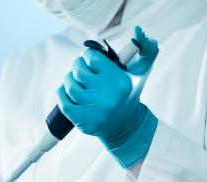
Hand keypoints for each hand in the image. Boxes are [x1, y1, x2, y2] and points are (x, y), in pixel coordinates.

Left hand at [57, 26, 158, 168]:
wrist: (126, 126)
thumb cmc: (129, 93)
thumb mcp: (141, 71)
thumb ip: (145, 48)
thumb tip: (137, 29)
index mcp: (120, 81)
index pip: (93, 57)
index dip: (89, 56)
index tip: (91, 60)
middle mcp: (108, 96)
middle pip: (79, 70)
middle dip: (77, 66)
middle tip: (81, 69)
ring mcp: (94, 110)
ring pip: (70, 85)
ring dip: (69, 79)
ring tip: (75, 80)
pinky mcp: (83, 121)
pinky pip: (64, 102)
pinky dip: (62, 93)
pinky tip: (67, 91)